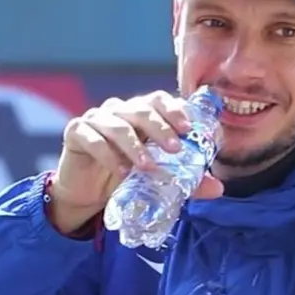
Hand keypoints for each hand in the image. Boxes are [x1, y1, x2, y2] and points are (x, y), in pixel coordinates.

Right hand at [53, 91, 223, 232]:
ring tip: (148, 167)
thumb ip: (188, 180)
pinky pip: (93, 139)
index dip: (175, 110)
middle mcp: (121, 111)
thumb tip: (218, 188)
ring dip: (135, 145)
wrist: (90, 194)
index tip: (189, 129)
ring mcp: (97, 119)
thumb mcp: (161, 177)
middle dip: (161, 128)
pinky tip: (121, 171)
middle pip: (142, 109)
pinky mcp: (76, 133)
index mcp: (144, 114)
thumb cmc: (130, 176)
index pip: (160, 101)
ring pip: (118, 124)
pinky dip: (108, 154)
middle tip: (175, 149)